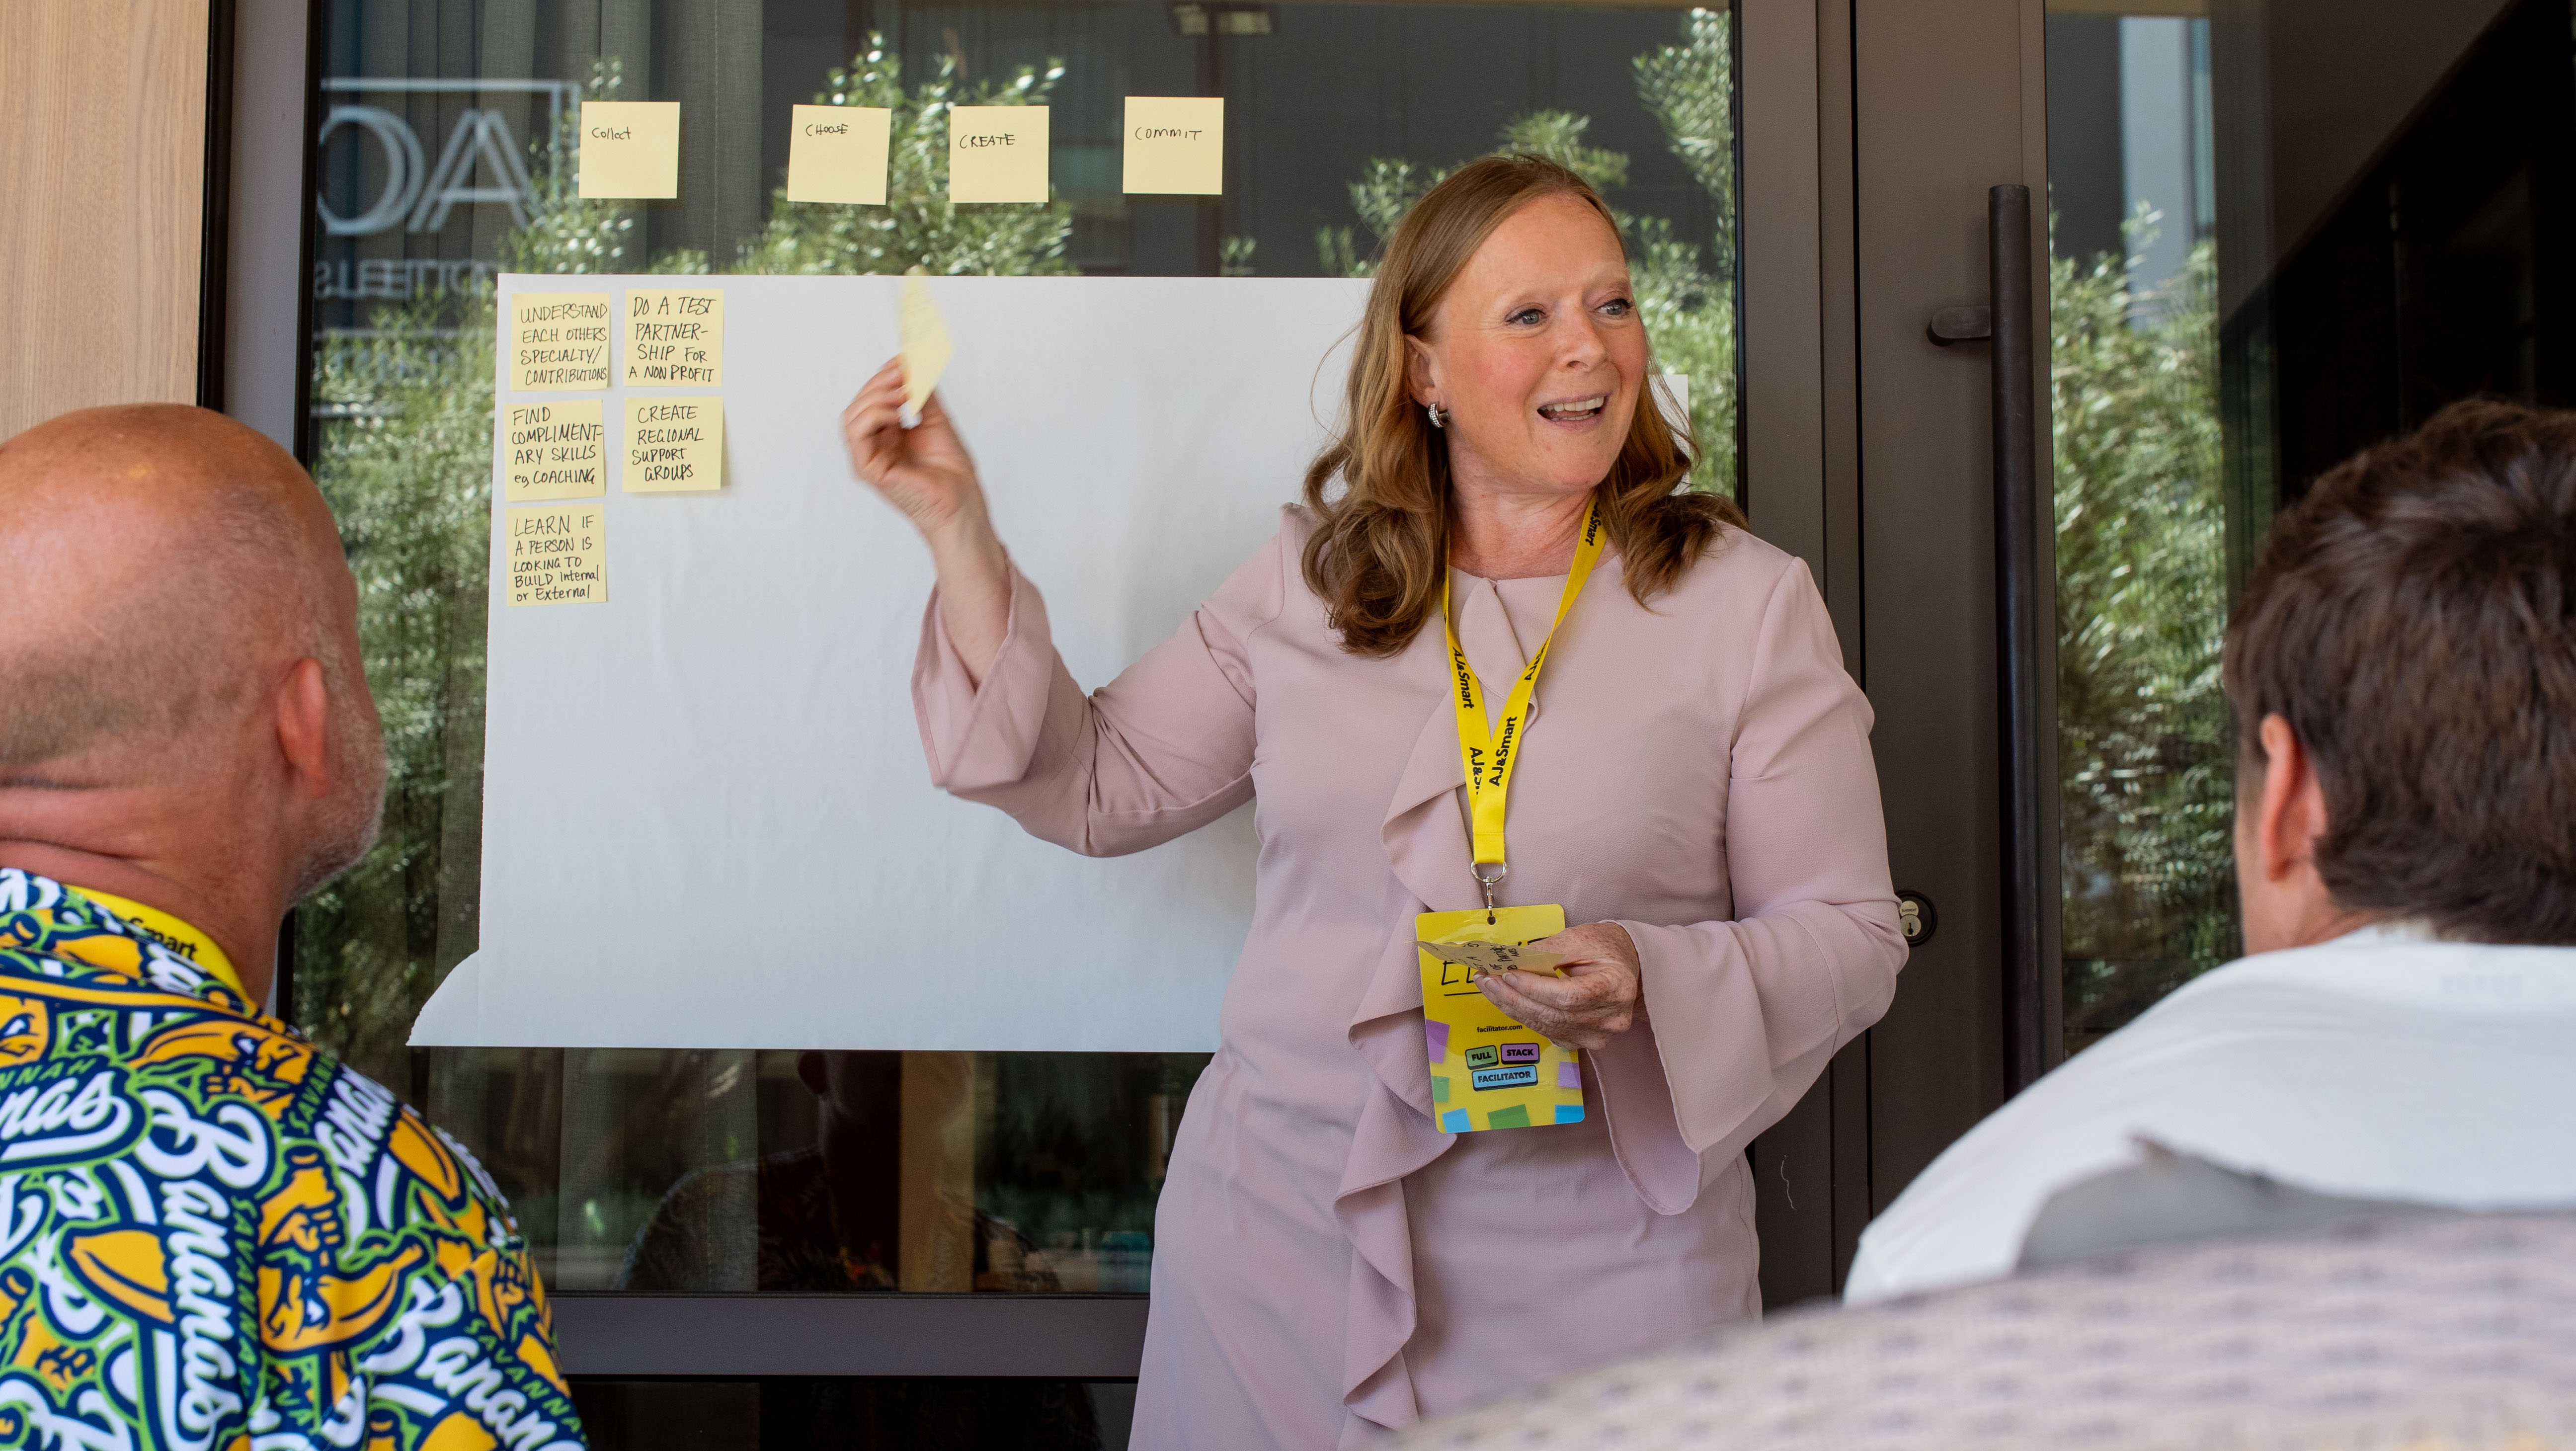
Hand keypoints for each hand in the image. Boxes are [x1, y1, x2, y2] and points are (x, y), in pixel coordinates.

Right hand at [840, 356, 1011, 679]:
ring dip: (876, 396)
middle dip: (880, 381)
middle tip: (905, 371)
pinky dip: (875, 415)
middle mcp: (873, 447)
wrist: (963, 506)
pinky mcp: (868, 470)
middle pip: (860, 403)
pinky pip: (857, 434)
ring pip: (852, 416)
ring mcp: (868, 459)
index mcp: (886, 436)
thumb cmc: (952, 474)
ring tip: (904, 393)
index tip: (905, 357)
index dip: (884, 375)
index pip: (873, 398)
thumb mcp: (937, 421)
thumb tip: (914, 362)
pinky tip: (898, 413)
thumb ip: (923, 393)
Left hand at [1474, 922, 1640, 1051]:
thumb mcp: (1579, 939)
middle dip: (1514, 997)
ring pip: (1546, 1026)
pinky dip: (1523, 1014)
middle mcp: (1611, 1019)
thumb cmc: (1604, 948)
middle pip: (1554, 1015)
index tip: (1509, 974)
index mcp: (1617, 988)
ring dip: (1512, 1006)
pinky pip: (1547, 1030)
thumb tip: (1510, 960)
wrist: (1623, 966)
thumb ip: (1547, 951)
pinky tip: (1506, 999)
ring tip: (1489, 986)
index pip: (1571, 996)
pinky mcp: (1581, 1040)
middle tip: (1486, 979)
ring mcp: (1597, 1035)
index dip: (1536, 988)